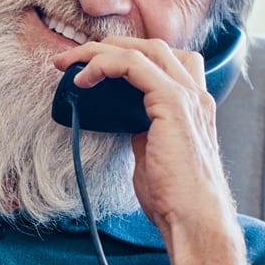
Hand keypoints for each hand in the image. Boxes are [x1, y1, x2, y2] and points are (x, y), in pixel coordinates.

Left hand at [52, 36, 234, 233]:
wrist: (193, 218)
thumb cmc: (173, 196)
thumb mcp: (154, 153)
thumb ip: (143, 129)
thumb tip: (121, 119)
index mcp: (193, 105)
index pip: (166, 59)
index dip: (131, 54)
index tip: (95, 66)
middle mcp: (195, 94)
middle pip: (152, 46)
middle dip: (109, 46)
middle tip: (73, 59)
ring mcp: (187, 97)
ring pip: (142, 50)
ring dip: (100, 51)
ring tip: (69, 64)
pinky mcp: (173, 104)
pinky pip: (133, 66)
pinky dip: (103, 66)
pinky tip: (83, 80)